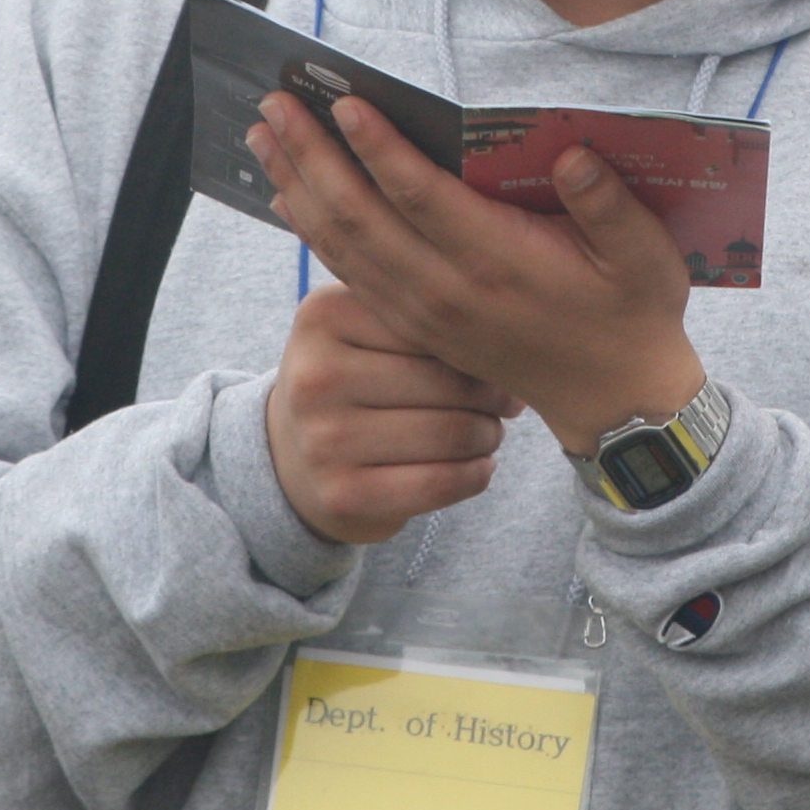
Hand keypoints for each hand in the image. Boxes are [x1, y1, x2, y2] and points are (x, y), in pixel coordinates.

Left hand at [246, 91, 702, 454]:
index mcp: (498, 264)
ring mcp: (423, 312)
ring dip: (297, 187)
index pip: (420, 198)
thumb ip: (609, 206)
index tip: (345, 103)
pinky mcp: (413, 325)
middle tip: (276, 103)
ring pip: (342, 246)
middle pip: (360, 217)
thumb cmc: (632, 313)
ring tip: (264, 135)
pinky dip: (312, 231)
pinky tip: (290, 195)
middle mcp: (446, 290)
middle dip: (312, 156)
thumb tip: (575, 155)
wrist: (611, 398)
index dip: (378, 149)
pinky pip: (348, 274)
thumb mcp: (646, 259)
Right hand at [264, 280, 521, 547]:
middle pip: (449, 382)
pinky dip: (477, 475)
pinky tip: (480, 466)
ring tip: (489, 432)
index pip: (435, 323)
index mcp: (324, 315)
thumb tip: (518, 343)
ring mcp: (323, 440)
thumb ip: (426, 317)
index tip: (500, 355)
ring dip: (489, 436)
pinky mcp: (343, 494)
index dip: (480, 343)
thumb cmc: (356, 380)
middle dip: (493, 395)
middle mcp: (315, 376)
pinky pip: (441, 483)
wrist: (292, 457)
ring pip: (452, 434)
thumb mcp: (367, 329)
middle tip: (504, 402)